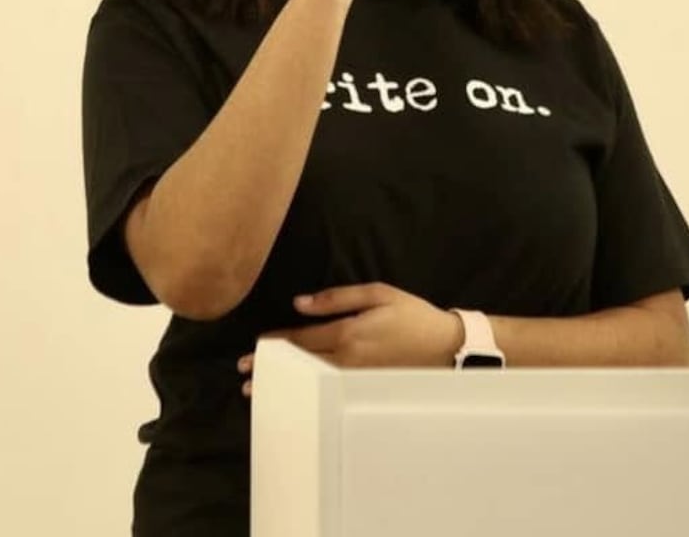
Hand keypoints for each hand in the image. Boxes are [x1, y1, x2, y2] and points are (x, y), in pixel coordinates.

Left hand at [236, 282, 462, 396]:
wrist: (445, 346)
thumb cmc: (412, 314)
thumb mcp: (377, 293)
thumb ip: (337, 298)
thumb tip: (299, 303)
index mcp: (347, 333)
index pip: (301, 340)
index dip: (275, 344)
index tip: (254, 348)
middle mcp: (347, 360)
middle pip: (300, 364)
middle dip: (271, 369)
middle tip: (244, 377)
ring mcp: (355, 378)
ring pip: (311, 382)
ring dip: (285, 385)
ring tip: (259, 392)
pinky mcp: (364, 389)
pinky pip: (328, 392)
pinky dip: (308, 393)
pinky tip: (296, 396)